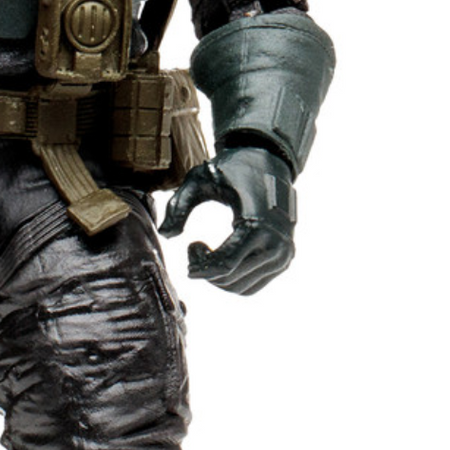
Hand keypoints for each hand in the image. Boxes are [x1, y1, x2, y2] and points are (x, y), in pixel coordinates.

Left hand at [158, 145, 296, 295]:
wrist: (268, 162)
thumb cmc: (231, 170)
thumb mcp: (198, 180)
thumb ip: (178, 206)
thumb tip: (166, 234)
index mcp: (259, 227)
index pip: (225, 266)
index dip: (199, 268)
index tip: (188, 251)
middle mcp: (277, 245)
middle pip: (230, 280)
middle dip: (205, 270)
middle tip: (195, 247)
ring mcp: (283, 255)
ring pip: (240, 288)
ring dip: (216, 277)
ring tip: (207, 251)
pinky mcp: (283, 259)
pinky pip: (252, 285)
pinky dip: (231, 279)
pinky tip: (221, 257)